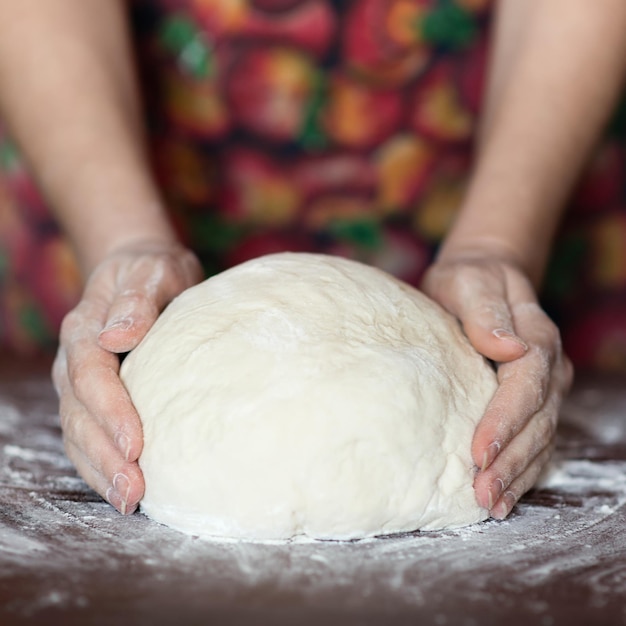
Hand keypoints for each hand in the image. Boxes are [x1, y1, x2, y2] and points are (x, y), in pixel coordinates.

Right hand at [52, 239, 202, 513]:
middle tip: (135, 492)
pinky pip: (86, 437)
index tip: (137, 445)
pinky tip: (122, 490)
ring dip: (101, 471)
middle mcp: (74, 362)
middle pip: (80, 415)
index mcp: (86, 329)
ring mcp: (78, 384)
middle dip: (105, 456)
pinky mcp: (93, 399)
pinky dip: (101, 466)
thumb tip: (117, 335)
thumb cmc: (154, 272)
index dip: (111, 412)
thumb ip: (138, 300)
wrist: (141, 271)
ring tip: (130, 502)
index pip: (91, 376)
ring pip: (78, 434)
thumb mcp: (154, 272)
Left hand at [421, 254, 572, 519]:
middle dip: (511, 461)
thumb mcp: (469, 282)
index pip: (525, 386)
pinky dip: (522, 472)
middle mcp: (548, 368)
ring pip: (540, 440)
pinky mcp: (533, 404)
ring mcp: (546, 390)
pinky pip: (535, 443)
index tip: (479, 452)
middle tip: (483, 495)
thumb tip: (508, 346)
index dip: (504, 421)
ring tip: (492, 506)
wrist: (483, 280)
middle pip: (537, 422)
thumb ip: (486, 313)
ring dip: (518, 476)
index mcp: (536, 337)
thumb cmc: (468, 280)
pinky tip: (505, 496)